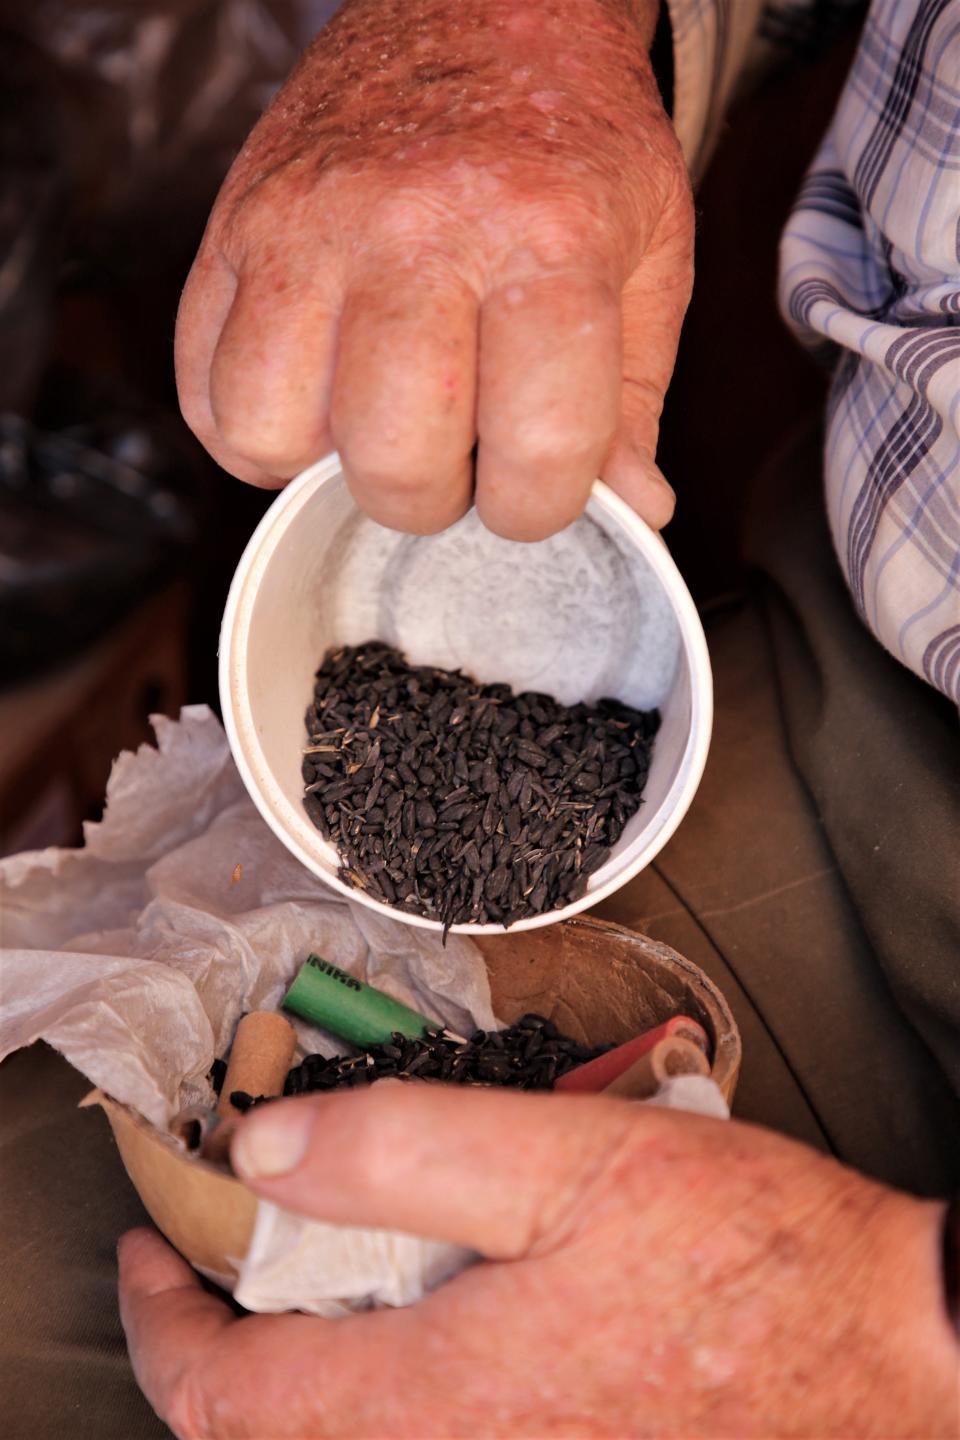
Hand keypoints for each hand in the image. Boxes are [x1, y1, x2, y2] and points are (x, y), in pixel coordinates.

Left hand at [120, 1085, 957, 1437]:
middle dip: (226, 1330)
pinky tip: (426, 1300)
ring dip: (301, 1353)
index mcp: (437, 1403)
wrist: (884, 1355)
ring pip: (343, 1433)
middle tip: (234, 1236)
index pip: (223, 1397)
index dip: (160, 1315)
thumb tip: (267, 1150)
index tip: (152, 1242)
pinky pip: (419, 1433)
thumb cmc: (748, 1258)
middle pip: (270, 1429)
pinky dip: (377, 1373)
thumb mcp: (570, 1160)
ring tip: (321, 1257)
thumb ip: (407, 1150)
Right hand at [175, 0, 691, 539]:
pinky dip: (252, 429)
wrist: (475, 4)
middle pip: (393, 456)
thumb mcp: (648, 257)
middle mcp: (412, 229)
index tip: (534, 483)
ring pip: (273, 431)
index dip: (541, 504)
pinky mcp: (231, 228)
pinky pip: (203, 390)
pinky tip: (315, 399)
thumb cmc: (567, 141)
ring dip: (327, 464)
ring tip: (375, 423)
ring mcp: (305, 226)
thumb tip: (634, 513)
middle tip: (454, 457)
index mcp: (545, 238)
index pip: (539, 443)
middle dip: (432, 498)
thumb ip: (634, 400)